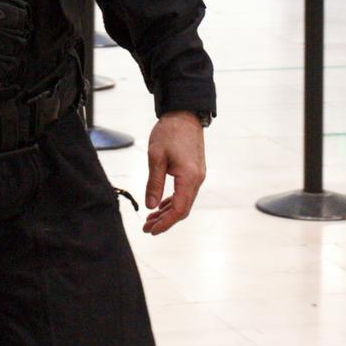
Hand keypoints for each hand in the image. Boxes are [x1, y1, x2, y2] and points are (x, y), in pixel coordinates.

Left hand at [142, 112, 206, 235]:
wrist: (184, 115)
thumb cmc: (169, 132)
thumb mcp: (156, 157)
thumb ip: (154, 183)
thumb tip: (151, 206)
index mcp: (189, 178)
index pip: (179, 209)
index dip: (165, 223)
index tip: (151, 230)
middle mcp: (197, 179)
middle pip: (183, 209)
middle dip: (165, 221)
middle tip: (147, 228)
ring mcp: (197, 176)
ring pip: (184, 202)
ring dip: (168, 212)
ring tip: (150, 219)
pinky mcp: (194, 171)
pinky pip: (185, 192)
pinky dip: (173, 201)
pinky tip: (161, 205)